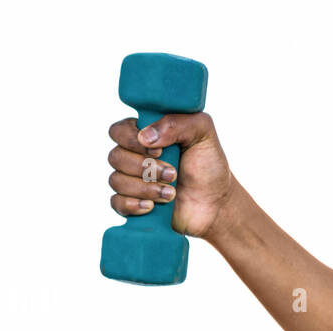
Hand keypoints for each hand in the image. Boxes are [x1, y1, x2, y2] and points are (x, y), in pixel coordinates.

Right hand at [106, 112, 237, 238]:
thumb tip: (145, 136)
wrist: (217, 204)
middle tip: (173, 174)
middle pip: (115, 157)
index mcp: (145, 135)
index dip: (132, 141)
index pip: (118, 131)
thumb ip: (177, 123)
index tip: (159, 150)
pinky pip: (117, 204)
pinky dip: (132, 205)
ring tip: (171, 194)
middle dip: (144, 167)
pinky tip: (151, 206)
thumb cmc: (209, 166)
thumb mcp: (202, 133)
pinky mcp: (134, 205)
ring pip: (116, 181)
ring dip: (145, 188)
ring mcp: (133, 182)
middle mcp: (134, 156)